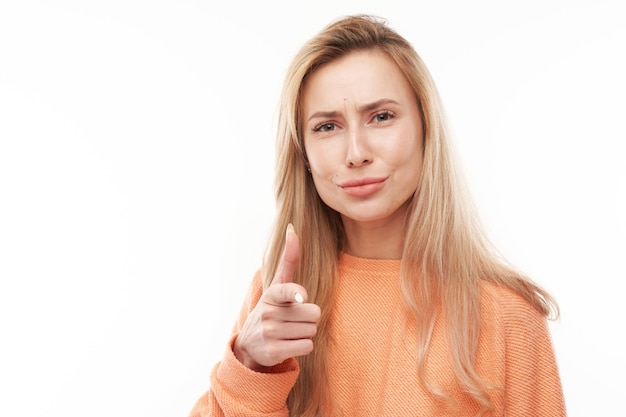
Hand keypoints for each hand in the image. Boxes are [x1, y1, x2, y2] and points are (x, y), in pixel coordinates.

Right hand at [233, 224, 320, 370]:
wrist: (250, 344)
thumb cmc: (272, 308)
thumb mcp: (277, 285)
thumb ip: (288, 259)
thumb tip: (291, 228)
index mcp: (271, 294)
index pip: (287, 291)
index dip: (297, 293)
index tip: (302, 297)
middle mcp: (268, 313)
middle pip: (313, 313)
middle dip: (309, 317)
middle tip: (293, 319)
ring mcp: (269, 334)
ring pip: (311, 330)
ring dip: (306, 332)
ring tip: (290, 331)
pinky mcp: (273, 352)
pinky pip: (307, 346)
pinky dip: (303, 346)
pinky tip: (289, 343)